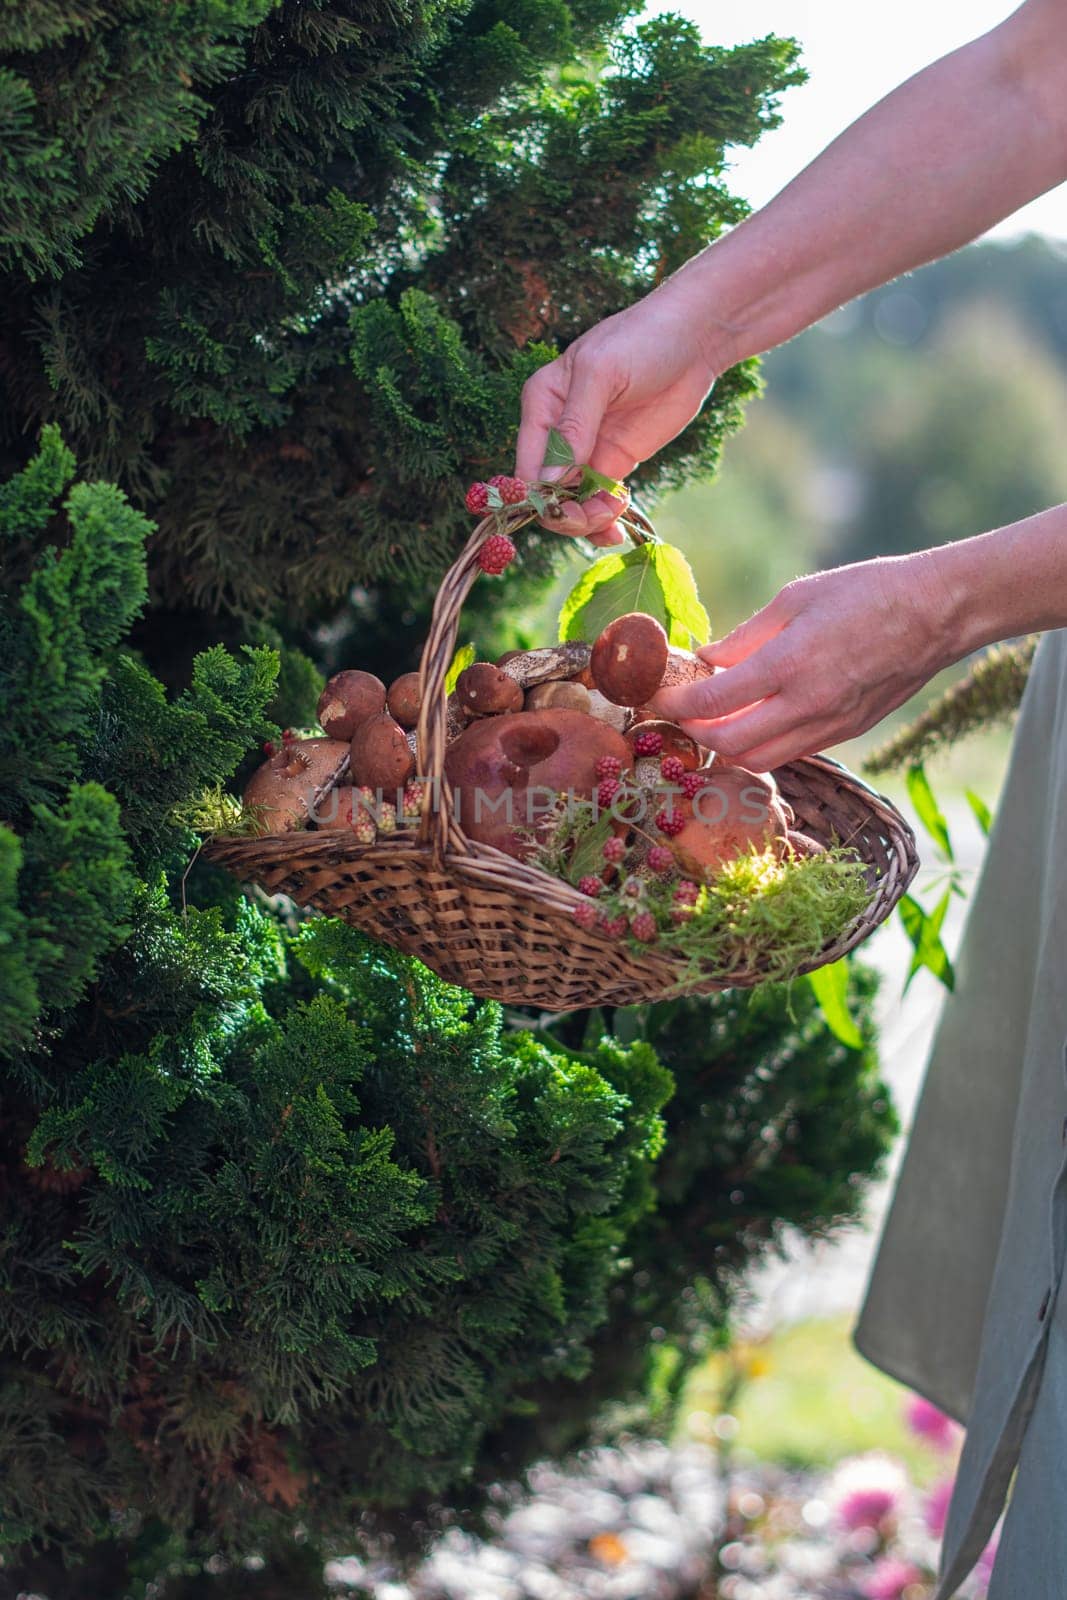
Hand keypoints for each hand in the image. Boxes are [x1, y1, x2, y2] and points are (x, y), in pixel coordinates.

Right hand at [515, 285, 719, 546]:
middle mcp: (557, 431)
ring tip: (616, 514)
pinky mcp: (614, 462)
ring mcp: (587, 450)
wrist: (694, 338)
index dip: (541, 497)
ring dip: (588, 520)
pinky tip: (618, 527)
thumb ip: (574, 426)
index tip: (569, 509)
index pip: (526, 466)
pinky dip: (604, 520)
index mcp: (541, 405)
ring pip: (572, 503)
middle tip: (599, 515)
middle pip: (547, 492)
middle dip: (567, 512)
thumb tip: (549, 480)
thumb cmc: (642, 340)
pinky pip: (598, 501)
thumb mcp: (602, 374)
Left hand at [650, 551, 959, 770]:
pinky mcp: (847, 733)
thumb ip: (746, 634)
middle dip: (694, 734)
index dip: (676, 704)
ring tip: (710, 722)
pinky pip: (791, 753)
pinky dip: (761, 747)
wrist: (936, 613)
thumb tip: (706, 657)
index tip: (658, 697)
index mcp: (790, 663)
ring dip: (726, 748)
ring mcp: (830, 725)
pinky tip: (751, 722)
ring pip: (760, 760)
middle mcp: (808, 703)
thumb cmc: (867, 592)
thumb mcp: (797, 598)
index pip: (714, 700)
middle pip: (730, 744)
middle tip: (679, 714)